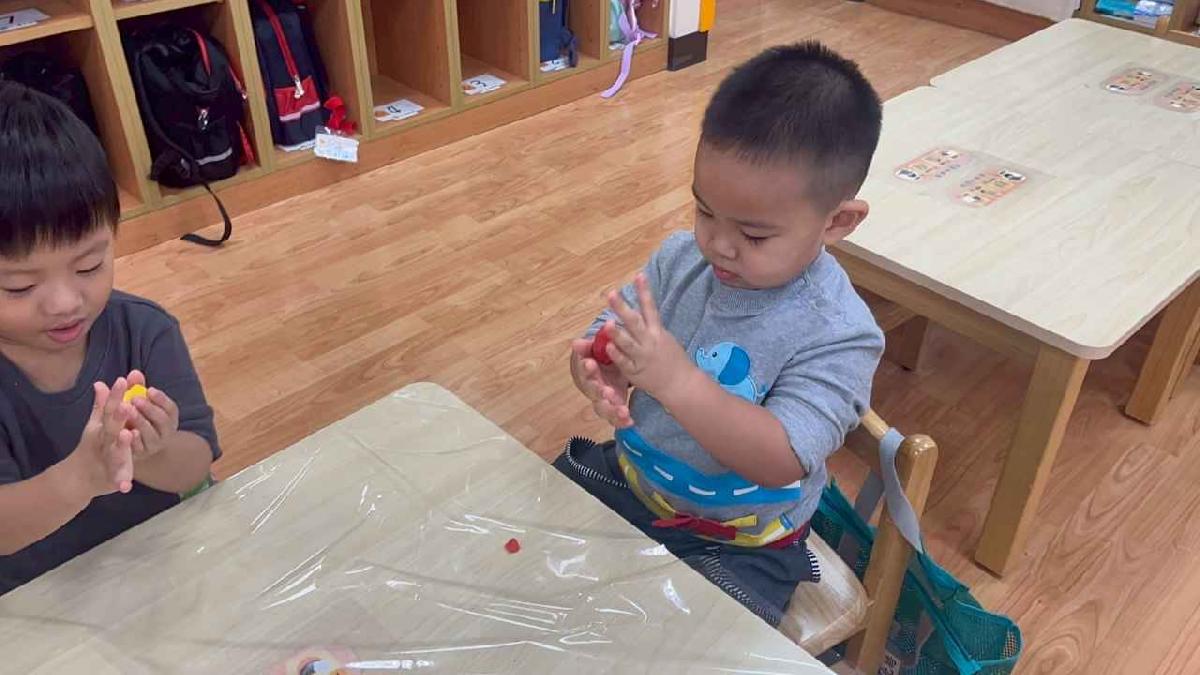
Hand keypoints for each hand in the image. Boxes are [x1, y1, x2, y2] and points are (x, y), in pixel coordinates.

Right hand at [67, 380, 134, 496]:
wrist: (76, 479)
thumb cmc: (91, 447)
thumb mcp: (95, 426)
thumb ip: (102, 406)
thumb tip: (101, 383)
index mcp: (101, 428)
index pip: (109, 408)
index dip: (116, 395)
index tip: (124, 379)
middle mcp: (102, 442)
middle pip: (110, 428)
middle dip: (118, 417)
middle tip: (126, 405)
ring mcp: (105, 460)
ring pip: (113, 452)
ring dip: (119, 445)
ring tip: (127, 435)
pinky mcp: (110, 478)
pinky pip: (116, 480)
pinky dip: (120, 482)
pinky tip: (126, 486)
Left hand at [125, 370, 179, 461]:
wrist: (134, 445)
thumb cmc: (137, 418)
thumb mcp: (138, 402)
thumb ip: (136, 388)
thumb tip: (133, 372)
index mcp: (169, 417)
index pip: (171, 407)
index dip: (161, 399)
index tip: (149, 389)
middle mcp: (166, 431)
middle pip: (162, 420)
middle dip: (149, 409)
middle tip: (135, 399)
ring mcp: (155, 444)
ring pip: (151, 434)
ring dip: (140, 422)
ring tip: (127, 411)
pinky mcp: (142, 454)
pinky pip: (139, 448)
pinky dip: (133, 440)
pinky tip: (125, 431)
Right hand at [570, 337, 633, 427]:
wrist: (610, 369)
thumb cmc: (602, 359)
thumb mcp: (598, 351)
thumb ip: (588, 347)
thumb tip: (576, 342)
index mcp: (588, 372)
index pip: (584, 370)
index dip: (586, 368)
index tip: (590, 363)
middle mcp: (592, 388)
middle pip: (593, 392)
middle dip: (599, 392)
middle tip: (607, 391)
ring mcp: (602, 400)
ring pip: (602, 408)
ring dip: (611, 410)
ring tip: (622, 410)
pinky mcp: (611, 409)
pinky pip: (614, 418)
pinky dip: (621, 421)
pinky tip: (629, 421)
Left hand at [605, 273, 694, 400]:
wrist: (681, 384)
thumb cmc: (671, 359)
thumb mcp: (664, 338)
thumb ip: (650, 326)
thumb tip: (640, 309)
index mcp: (657, 331)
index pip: (650, 308)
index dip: (644, 291)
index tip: (638, 275)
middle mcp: (650, 342)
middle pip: (635, 322)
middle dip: (622, 307)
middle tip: (611, 294)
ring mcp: (642, 357)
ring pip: (628, 343)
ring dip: (617, 333)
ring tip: (607, 323)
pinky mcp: (636, 372)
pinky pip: (624, 363)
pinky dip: (616, 355)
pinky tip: (607, 347)